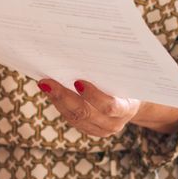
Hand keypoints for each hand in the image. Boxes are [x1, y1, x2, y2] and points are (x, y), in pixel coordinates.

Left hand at [37, 79, 177, 137]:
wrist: (132, 102)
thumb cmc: (127, 83)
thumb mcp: (126, 76)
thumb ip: (113, 69)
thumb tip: (92, 49)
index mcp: (127, 108)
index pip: (110, 106)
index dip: (93, 96)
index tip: (78, 81)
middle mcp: (113, 123)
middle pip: (85, 113)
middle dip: (64, 96)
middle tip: (48, 81)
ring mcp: (100, 129)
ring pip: (74, 118)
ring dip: (57, 100)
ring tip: (45, 83)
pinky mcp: (89, 130)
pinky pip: (71, 119)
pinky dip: (59, 104)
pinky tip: (50, 91)